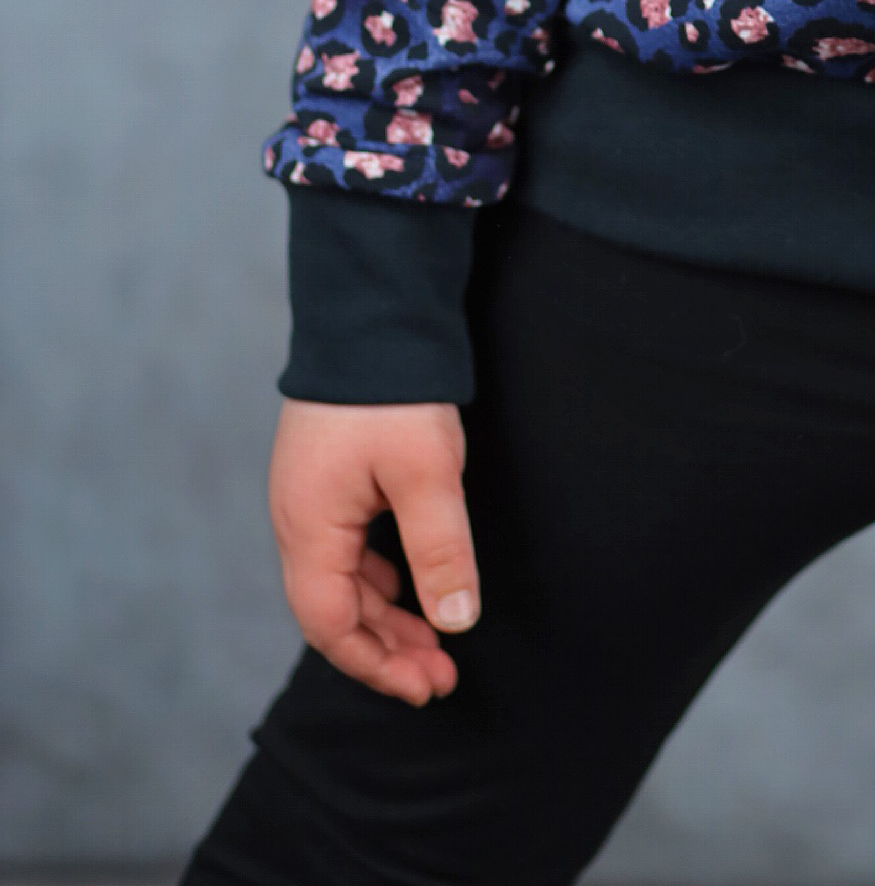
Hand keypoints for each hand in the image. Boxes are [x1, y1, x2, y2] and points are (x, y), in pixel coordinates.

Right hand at [269, 397, 479, 702]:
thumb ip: (440, 549)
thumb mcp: (427, 473)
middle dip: (387, 647)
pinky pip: (348, 546)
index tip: (427, 685)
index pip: (330, 624)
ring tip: (437, 637)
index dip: (377, 664)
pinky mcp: (330, 473)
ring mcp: (311, 495)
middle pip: (334, 608)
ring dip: (387, 613)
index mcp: (309, 526)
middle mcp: (298, 518)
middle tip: (442, 676)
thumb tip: (457, 621)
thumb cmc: (393, 392)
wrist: (372, 307)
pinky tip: (412, 580)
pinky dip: (381, 575)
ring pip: (343, 578)